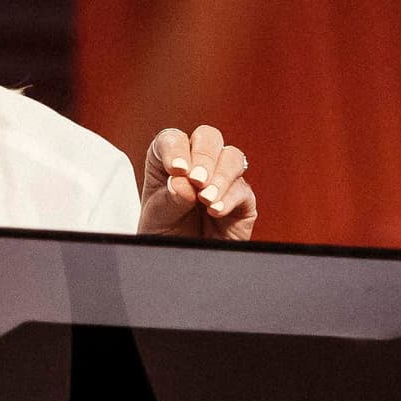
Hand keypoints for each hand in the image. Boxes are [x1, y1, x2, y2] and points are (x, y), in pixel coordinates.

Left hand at [140, 125, 255, 239]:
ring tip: (205, 199)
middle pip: (208, 138)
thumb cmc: (165, 233)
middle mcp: (198, 163)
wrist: (181, 263)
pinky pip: (243, 190)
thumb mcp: (157, 217)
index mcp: (170, 159)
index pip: (174, 139)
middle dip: (204, 157)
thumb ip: (170, 199)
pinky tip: (216, 211)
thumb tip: (183, 184)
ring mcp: (222, 179)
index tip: (176, 169)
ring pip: (232, 157)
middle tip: (196, 180)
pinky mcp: (242, 199)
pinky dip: (229, 198)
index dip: (176, 149)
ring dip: (220, 175)